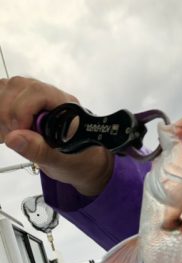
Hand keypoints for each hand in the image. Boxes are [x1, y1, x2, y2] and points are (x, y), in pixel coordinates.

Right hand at [0, 76, 113, 195]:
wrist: (82, 164)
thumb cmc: (78, 162)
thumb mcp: (63, 163)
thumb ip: (40, 151)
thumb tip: (14, 138)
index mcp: (66, 107)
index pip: (37, 92)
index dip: (21, 110)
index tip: (18, 132)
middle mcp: (51, 96)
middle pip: (18, 87)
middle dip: (8, 113)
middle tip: (12, 137)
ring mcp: (36, 98)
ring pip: (7, 89)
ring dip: (2, 113)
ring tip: (8, 135)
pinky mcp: (24, 102)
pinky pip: (3, 96)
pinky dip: (0, 113)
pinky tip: (5, 129)